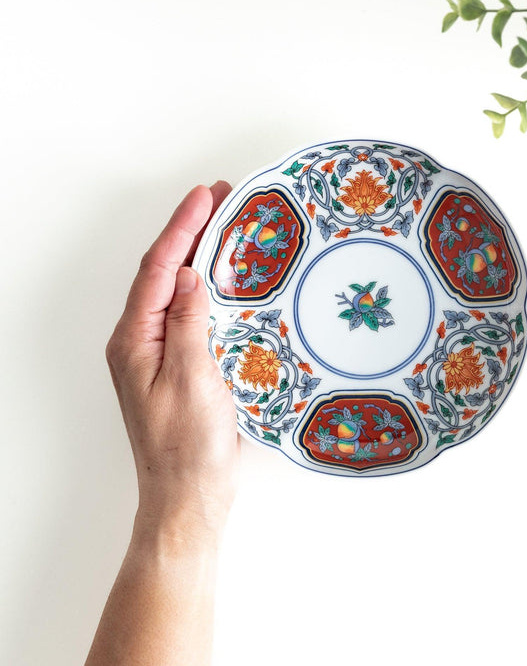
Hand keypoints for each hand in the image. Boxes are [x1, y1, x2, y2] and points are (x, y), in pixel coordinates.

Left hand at [106, 182, 238, 547]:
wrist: (188, 495)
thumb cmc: (187, 447)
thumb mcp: (190, 379)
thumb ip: (188, 324)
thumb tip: (192, 276)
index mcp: (134, 340)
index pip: (158, 270)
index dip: (182, 229)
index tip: (205, 196)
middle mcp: (141, 340)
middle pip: (164, 272)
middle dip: (191, 232)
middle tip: (222, 198)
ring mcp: (160, 352)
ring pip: (178, 290)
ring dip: (200, 254)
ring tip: (227, 225)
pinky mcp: (181, 363)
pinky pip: (192, 312)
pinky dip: (209, 287)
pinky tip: (227, 277)